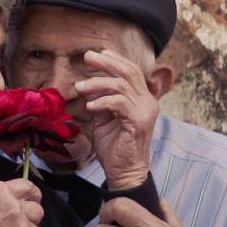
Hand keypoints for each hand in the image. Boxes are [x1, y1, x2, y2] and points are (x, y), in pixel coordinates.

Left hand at [74, 50, 157, 189]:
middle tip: (86, 56)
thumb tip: (89, 85)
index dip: (115, 59)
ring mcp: (145, 111)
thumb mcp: (104, 119)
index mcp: (142, 99)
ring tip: (79, 87)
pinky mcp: (138, 122)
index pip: (131, 71)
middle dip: (106, 62)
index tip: (97, 53)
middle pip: (129, 71)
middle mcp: (147, 102)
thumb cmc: (114, 147)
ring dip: (97, 83)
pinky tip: (89, 107)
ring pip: (121, 85)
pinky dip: (102, 102)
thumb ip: (100, 101)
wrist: (124, 172)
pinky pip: (119, 103)